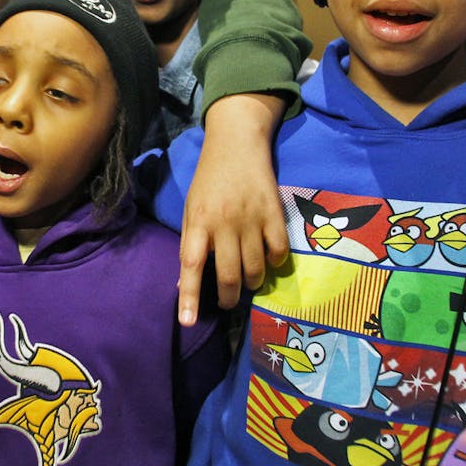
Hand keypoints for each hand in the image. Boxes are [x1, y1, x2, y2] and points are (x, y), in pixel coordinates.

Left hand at [178, 94, 289, 323]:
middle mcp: (224, 223)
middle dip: (228, 297)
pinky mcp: (274, 213)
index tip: (188, 322)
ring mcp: (251, 219)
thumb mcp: (191, 208)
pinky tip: (268, 259)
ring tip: (248, 281)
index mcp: (198, 222)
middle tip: (227, 301)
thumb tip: (187, 280)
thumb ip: (191, 242)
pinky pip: (278, 251)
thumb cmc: (209, 180)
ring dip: (252, 282)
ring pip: (255, 269)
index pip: (191, 265)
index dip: (189, 296)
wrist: (237, 143)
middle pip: (228, 275)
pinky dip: (274, 262)